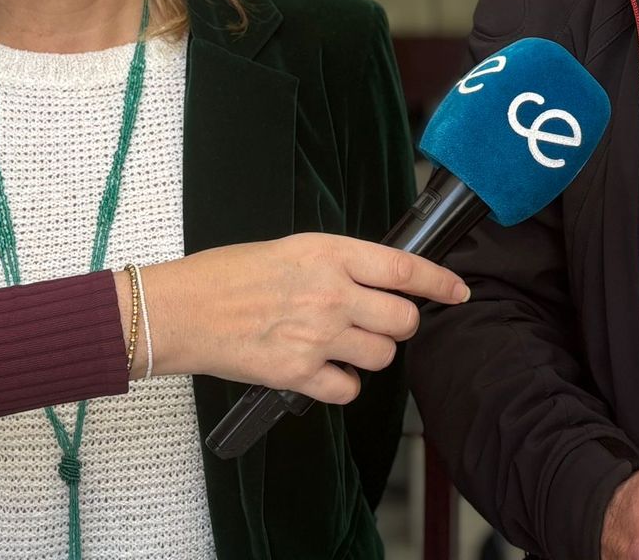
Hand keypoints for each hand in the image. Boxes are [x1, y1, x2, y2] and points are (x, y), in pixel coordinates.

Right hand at [117, 234, 468, 401]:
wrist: (181, 309)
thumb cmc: (228, 274)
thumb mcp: (293, 249)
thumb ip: (339, 263)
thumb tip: (378, 279)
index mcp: (330, 253)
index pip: (406, 269)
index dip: (441, 282)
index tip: (457, 291)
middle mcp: (332, 293)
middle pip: (403, 319)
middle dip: (398, 324)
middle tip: (378, 322)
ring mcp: (318, 335)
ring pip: (382, 356)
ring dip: (371, 354)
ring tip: (344, 345)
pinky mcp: (299, 373)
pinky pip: (349, 389)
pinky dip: (343, 385)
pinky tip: (324, 371)